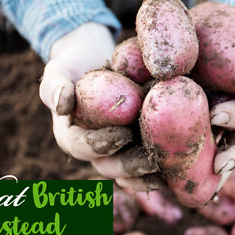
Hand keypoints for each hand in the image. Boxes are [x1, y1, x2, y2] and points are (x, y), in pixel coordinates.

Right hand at [39, 23, 158, 190]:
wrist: (94, 59)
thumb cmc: (73, 64)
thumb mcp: (59, 69)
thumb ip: (55, 85)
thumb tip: (61, 105)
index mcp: (71, 136)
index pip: (81, 147)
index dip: (100, 145)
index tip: (122, 134)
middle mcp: (93, 150)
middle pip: (109, 166)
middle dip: (130, 166)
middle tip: (152, 160)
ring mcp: (115, 150)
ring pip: (129, 171)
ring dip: (148, 175)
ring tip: (170, 172)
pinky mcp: (134, 145)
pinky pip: (145, 162)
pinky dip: (160, 166)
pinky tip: (180, 166)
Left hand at [211, 3, 234, 189]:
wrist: (210, 29)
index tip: (218, 116)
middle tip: (216, 161)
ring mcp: (224, 121)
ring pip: (230, 152)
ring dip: (222, 168)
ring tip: (208, 181)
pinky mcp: (201, 122)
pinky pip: (203, 147)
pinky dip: (199, 167)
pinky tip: (185, 180)